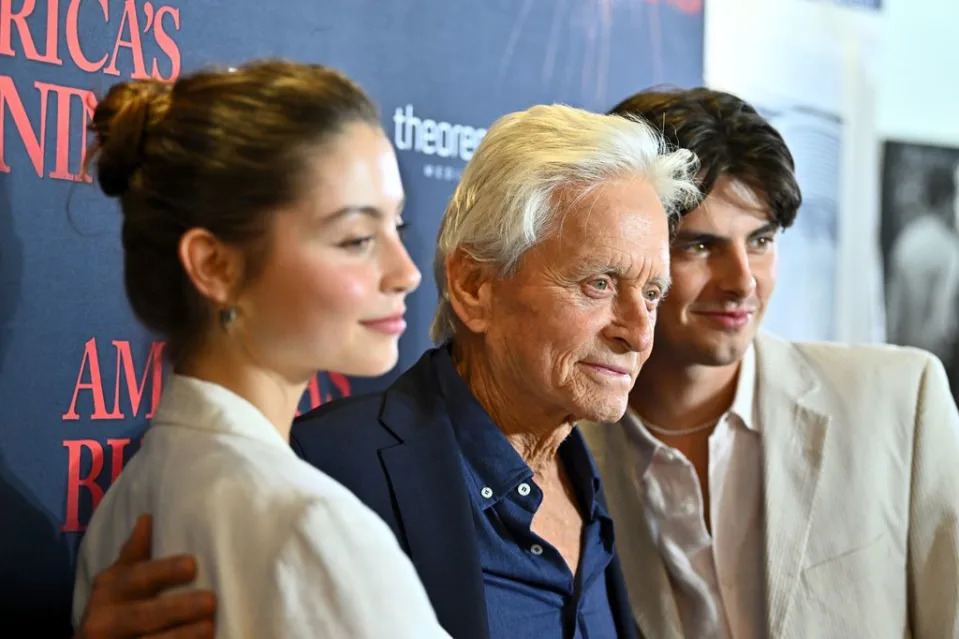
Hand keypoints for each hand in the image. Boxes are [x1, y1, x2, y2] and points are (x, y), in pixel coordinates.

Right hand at [75, 514, 215, 638]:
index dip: (163, 572)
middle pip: (143, 616)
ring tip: (209, 627)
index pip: (136, 578)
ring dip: (181, 636)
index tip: (192, 565)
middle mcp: (104, 621)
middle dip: (177, 609)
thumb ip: (134, 554)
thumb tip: (147, 517)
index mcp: (108, 591)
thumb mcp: (116, 581)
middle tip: (210, 601)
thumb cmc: (113, 609)